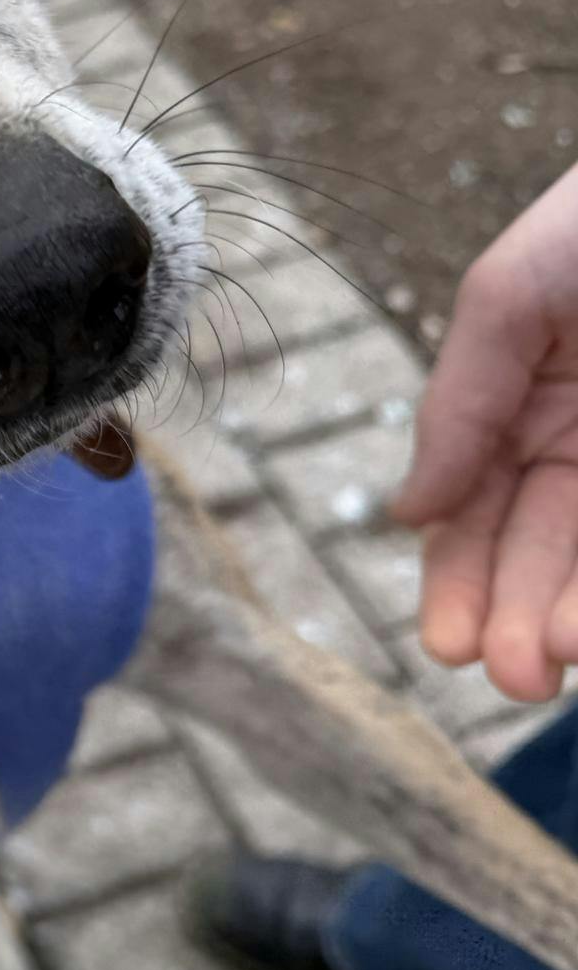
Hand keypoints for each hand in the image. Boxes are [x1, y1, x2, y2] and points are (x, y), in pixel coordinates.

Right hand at [393, 161, 577, 701]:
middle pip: (542, 552)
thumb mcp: (514, 293)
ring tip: (550, 662)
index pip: (479, 512)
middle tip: (512, 676)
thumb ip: (460, 402)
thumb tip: (407, 511)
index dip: (459, 581)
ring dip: (572, 616)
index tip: (447, 644)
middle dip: (519, 618)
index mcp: (530, 408)